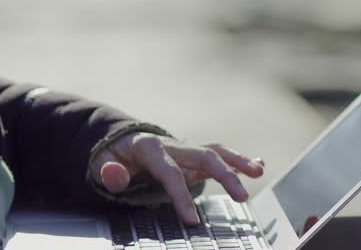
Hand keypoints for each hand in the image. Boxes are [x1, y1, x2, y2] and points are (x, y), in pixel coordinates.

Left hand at [90, 132, 264, 225]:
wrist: (119, 140)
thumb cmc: (113, 155)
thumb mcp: (102, 163)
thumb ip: (109, 172)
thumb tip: (114, 174)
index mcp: (149, 147)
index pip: (170, 172)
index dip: (181, 195)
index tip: (192, 219)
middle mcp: (172, 145)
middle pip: (202, 155)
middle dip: (224, 174)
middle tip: (241, 196)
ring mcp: (184, 150)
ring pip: (215, 151)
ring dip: (238, 161)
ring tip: (259, 172)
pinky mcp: (193, 157)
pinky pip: (218, 155)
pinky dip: (238, 159)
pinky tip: (258, 165)